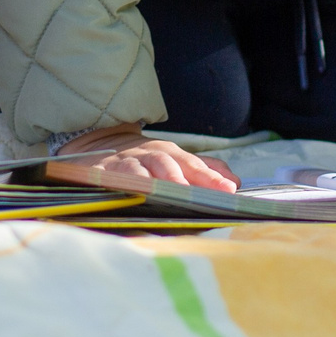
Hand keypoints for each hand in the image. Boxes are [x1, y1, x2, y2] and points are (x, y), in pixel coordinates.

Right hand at [57, 123, 237, 192]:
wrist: (104, 143)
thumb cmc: (148, 159)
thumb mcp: (176, 160)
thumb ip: (205, 171)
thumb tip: (234, 182)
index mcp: (170, 154)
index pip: (193, 165)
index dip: (210, 177)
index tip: (228, 190)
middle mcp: (148, 155)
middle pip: (166, 163)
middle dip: (180, 178)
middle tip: (192, 192)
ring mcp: (124, 163)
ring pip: (138, 170)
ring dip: (150, 181)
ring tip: (161, 193)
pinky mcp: (101, 172)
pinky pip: (107, 177)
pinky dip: (114, 183)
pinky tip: (123, 192)